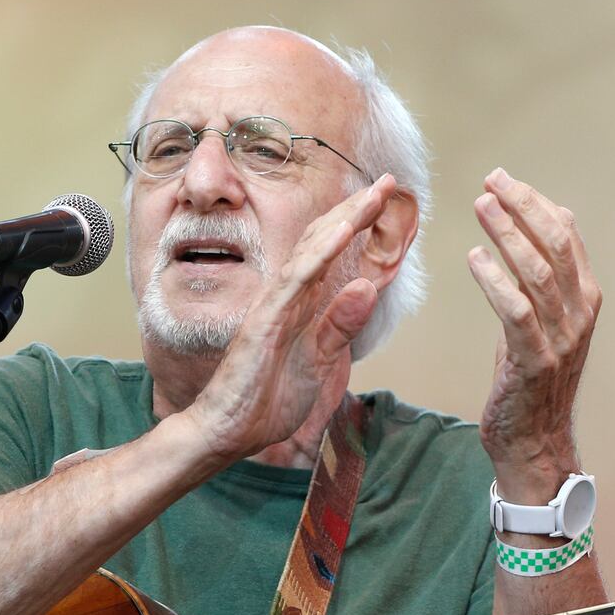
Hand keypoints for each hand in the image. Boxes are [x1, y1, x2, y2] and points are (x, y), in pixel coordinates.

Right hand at [184, 174, 395, 463]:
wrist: (227, 432)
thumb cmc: (266, 401)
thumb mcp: (319, 364)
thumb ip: (340, 327)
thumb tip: (367, 288)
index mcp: (298, 306)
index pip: (329, 256)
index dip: (356, 227)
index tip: (384, 202)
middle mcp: (285, 297)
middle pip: (323, 242)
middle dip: (355, 210)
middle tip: (387, 182)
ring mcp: (274, 306)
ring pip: (312, 252)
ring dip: (344, 221)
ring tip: (373, 195)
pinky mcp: (265, 321)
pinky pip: (297, 280)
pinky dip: (321, 254)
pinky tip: (342, 232)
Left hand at [467, 168, 602, 502]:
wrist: (533, 439)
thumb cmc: (530, 376)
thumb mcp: (541, 320)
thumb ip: (542, 276)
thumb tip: (547, 220)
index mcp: (585, 298)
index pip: (567, 236)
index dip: (536, 203)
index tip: (505, 179)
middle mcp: (580, 313)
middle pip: (556, 244)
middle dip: (523, 207)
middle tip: (492, 180)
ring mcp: (562, 337)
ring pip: (538, 272)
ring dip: (508, 234)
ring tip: (480, 206)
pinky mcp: (535, 359)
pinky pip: (516, 311)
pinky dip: (495, 280)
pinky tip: (474, 258)